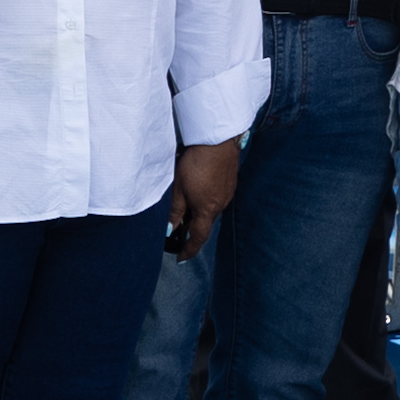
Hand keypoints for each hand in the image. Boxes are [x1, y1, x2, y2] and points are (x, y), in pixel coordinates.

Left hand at [167, 139, 240, 258]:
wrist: (218, 142)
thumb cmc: (196, 164)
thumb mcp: (179, 189)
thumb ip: (175, 211)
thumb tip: (169, 230)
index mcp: (207, 210)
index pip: (199, 237)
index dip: (189, 249)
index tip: (181, 257)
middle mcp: (220, 205)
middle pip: (205, 224)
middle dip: (192, 231)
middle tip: (177, 235)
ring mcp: (227, 194)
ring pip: (211, 211)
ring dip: (199, 215)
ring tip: (184, 212)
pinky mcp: (229, 183)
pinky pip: (217, 199)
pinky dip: (206, 203)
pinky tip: (197, 193)